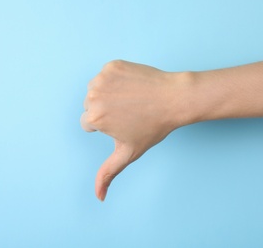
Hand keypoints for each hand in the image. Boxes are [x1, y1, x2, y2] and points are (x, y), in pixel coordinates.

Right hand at [81, 60, 186, 200]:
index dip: (107, 126)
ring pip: (96, 89)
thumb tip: (99, 197)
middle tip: (130, 112)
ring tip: (131, 100)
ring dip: (109, 93)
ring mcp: (103, 77)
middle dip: (105, 110)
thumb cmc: (153, 127)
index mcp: (94, 117)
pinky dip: (116, 79)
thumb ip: (108, 173)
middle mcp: (94, 95)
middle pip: (90, 105)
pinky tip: (133, 87)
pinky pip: (106, 75)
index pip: (88, 124)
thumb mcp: (128, 152)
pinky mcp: (113, 65)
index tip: (126, 123)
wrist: (174, 99)